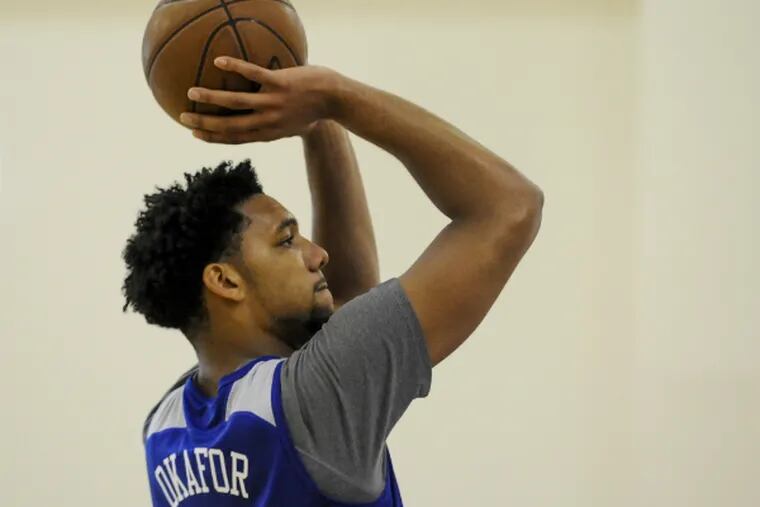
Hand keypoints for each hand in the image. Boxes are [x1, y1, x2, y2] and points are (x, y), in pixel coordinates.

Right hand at [179, 57, 338, 143]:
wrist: (335, 99)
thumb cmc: (315, 112)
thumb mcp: (294, 128)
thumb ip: (275, 128)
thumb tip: (262, 127)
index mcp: (269, 133)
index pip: (236, 138)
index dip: (214, 138)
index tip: (196, 135)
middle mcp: (268, 121)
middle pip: (229, 126)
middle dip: (205, 124)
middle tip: (184, 118)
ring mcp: (273, 103)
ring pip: (236, 102)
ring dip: (211, 97)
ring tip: (192, 91)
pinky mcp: (280, 84)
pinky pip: (253, 74)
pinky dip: (235, 67)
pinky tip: (218, 61)